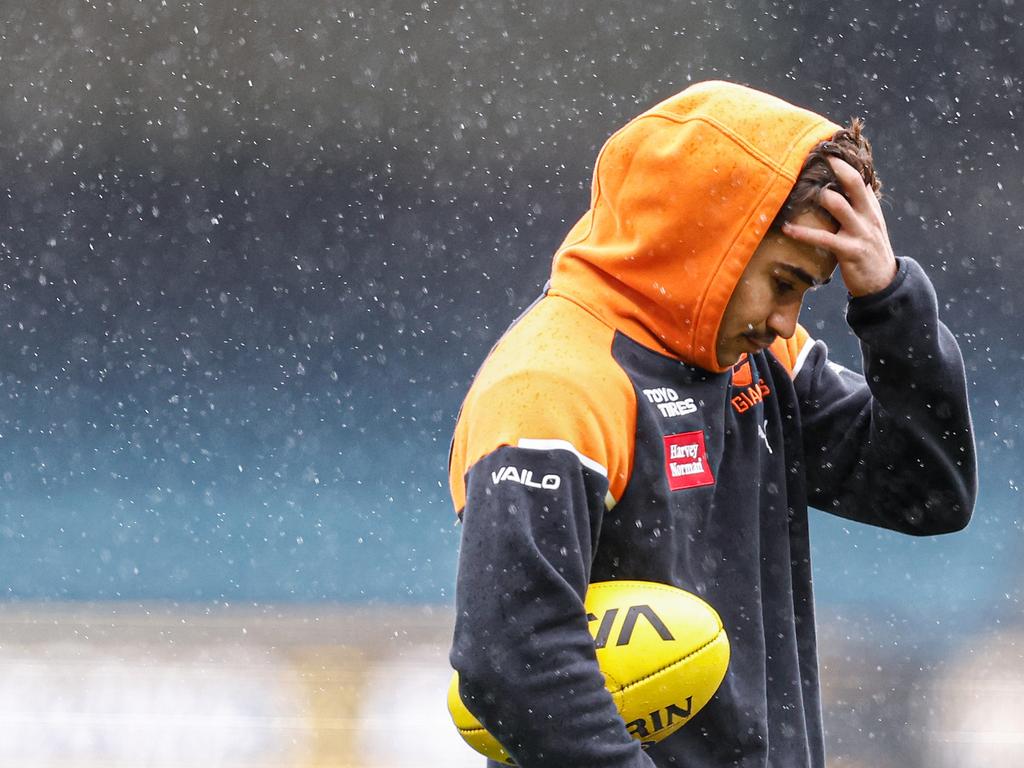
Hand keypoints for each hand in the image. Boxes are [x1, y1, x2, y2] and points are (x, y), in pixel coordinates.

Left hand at [781, 157, 897, 296]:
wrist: (883, 282)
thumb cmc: (868, 250)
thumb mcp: (868, 224)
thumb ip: (857, 205)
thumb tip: (840, 185)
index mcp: (871, 207)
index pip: (861, 177)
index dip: (846, 161)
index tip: (829, 147)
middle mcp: (868, 215)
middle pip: (854, 182)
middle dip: (837, 166)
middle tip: (818, 154)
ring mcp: (860, 232)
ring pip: (838, 205)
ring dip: (818, 197)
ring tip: (798, 192)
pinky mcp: (850, 250)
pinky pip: (823, 238)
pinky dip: (802, 233)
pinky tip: (787, 229)